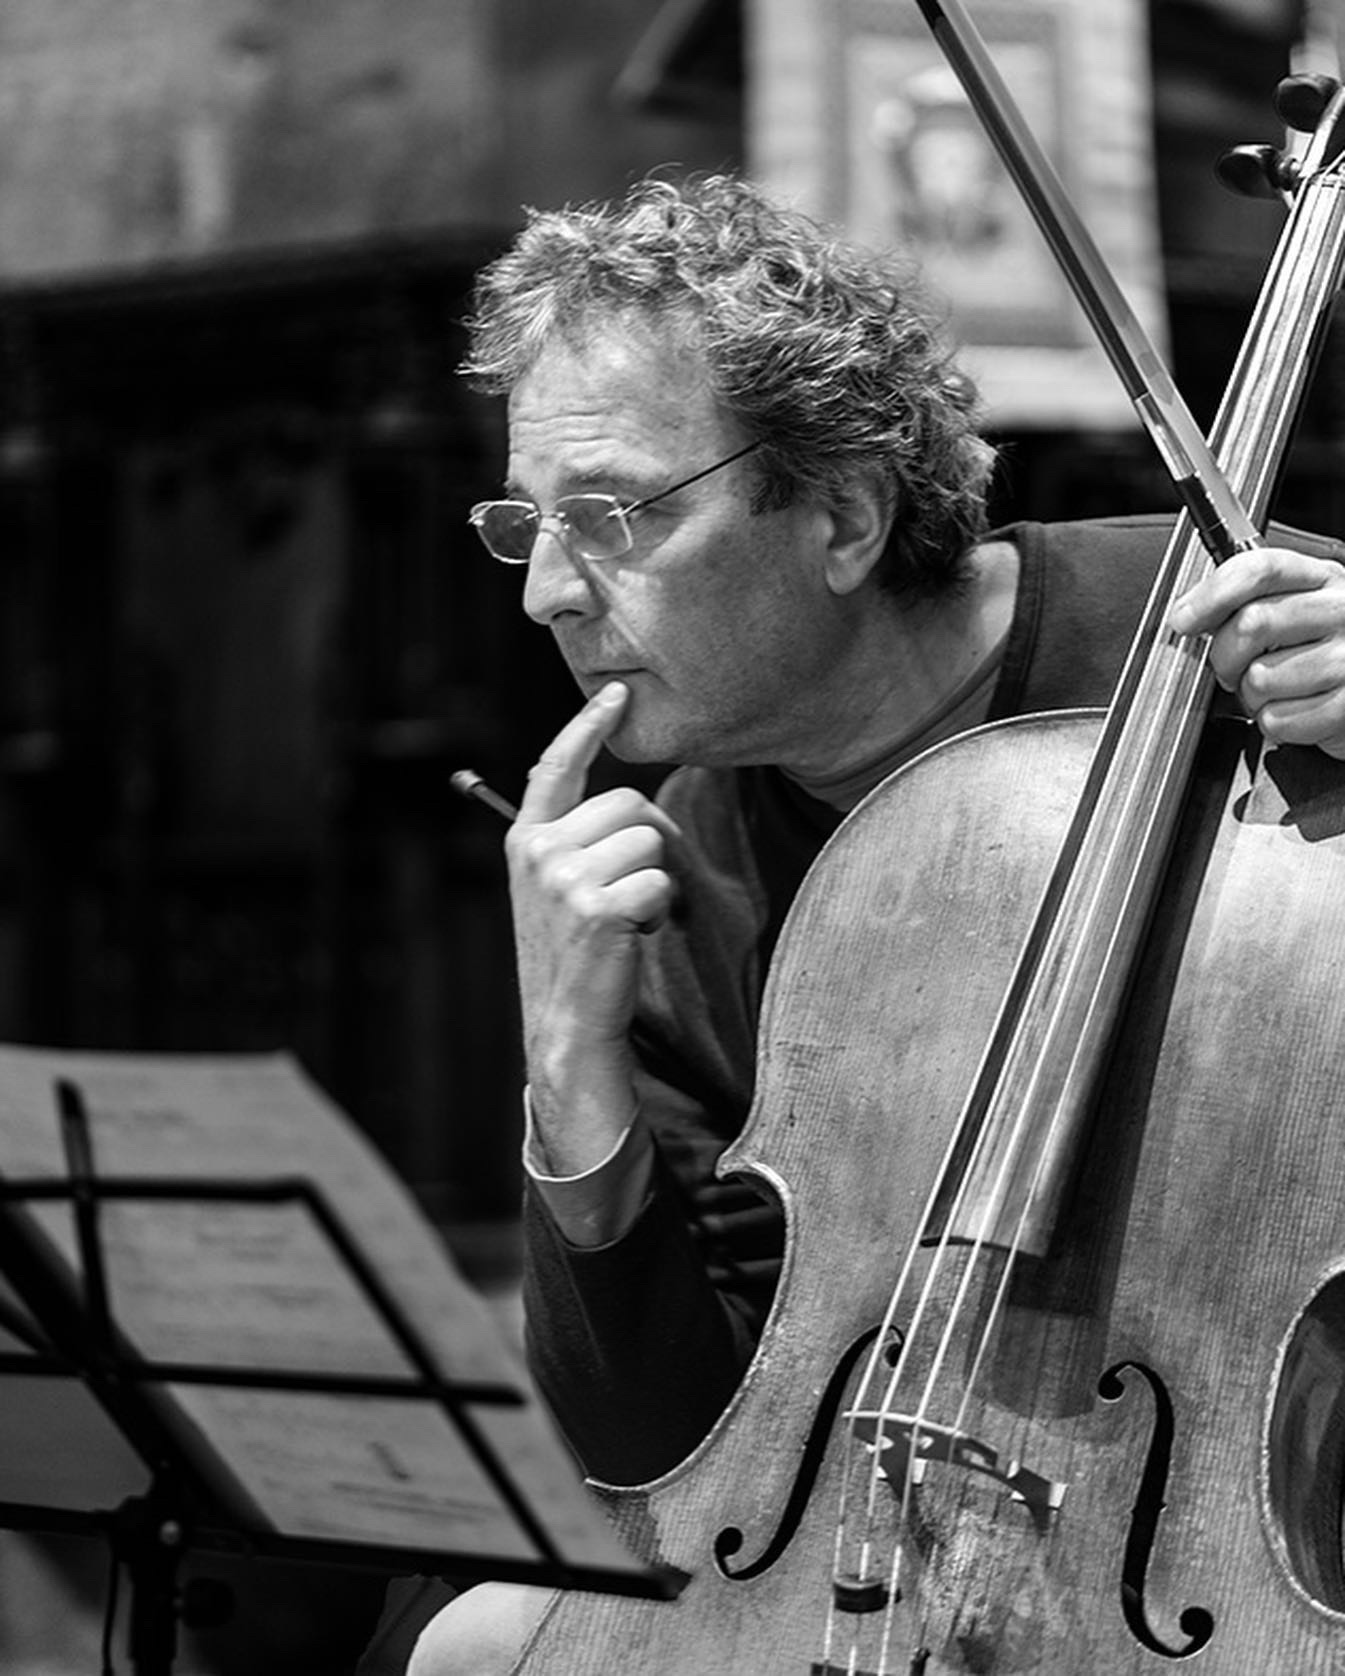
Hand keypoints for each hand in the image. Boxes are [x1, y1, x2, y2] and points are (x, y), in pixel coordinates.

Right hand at [505, 682, 679, 1171]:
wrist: (565, 1025)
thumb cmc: (573, 955)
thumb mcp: (557, 888)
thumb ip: (574, 839)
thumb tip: (627, 797)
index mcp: (526, 840)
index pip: (556, 767)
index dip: (588, 726)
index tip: (616, 694)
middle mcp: (538, 851)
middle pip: (629, 803)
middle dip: (646, 842)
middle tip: (627, 893)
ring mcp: (563, 878)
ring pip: (650, 838)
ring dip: (654, 878)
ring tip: (626, 917)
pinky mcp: (595, 906)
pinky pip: (660, 879)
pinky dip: (660, 909)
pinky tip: (633, 935)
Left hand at [1170, 544, 1344, 759]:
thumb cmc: (1320, 647)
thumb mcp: (1293, 606)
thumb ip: (1245, 600)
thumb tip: (1187, 615)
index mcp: (1322, 578)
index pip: (1260, 569)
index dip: (1212, 594)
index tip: (1184, 619)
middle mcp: (1341, 611)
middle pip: (1252, 623)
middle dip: (1225, 656)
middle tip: (1232, 668)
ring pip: (1260, 678)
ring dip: (1251, 696)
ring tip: (1273, 689)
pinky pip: (1278, 720)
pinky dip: (1274, 723)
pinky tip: (1292, 708)